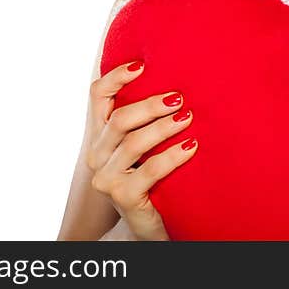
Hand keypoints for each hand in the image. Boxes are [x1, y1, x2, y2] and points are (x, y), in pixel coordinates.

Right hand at [85, 60, 197, 239]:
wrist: (148, 222)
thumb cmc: (150, 176)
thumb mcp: (143, 144)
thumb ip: (145, 118)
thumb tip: (175, 81)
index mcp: (99, 134)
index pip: (97, 95)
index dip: (116, 77)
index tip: (142, 66)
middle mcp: (97, 154)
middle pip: (119, 119)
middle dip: (151, 105)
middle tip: (179, 98)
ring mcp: (107, 178)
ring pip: (134, 143)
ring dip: (164, 127)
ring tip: (189, 118)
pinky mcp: (124, 197)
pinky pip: (150, 170)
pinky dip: (173, 155)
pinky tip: (192, 146)